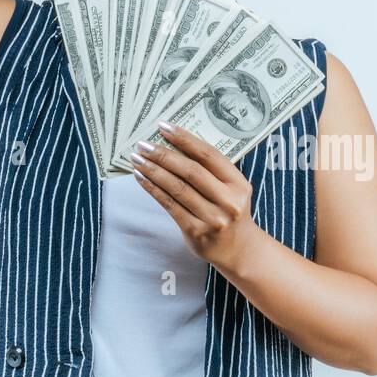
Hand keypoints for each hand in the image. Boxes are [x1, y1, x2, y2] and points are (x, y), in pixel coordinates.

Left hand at [128, 123, 258, 271]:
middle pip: (191, 171)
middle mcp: (228, 201)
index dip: (185, 139)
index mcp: (239, 184)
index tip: (164, 126)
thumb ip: (210, 170)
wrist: (238, 249)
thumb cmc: (229, 211)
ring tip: (137, 159)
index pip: (209, 155)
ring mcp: (212, 218)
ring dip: (154, 171)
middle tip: (143, 144)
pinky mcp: (196, 231)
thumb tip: (174, 143)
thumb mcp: (231, 189)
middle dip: (163, 155)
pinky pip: (170, 205)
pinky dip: (153, 189)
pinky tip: (142, 178)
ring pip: (177, 188)